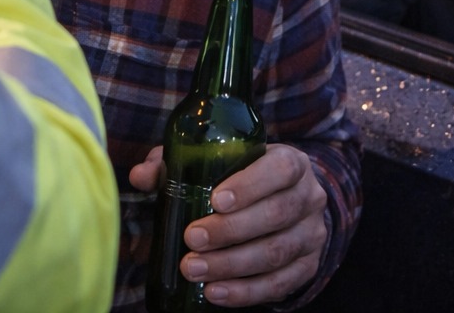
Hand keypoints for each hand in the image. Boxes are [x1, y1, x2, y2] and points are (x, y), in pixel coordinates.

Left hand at [129, 144, 328, 307]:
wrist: (285, 200)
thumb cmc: (242, 177)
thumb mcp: (216, 160)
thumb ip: (178, 162)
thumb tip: (141, 176)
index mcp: (291, 163)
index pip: (280, 170)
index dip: (251, 185)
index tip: (216, 200)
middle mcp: (309, 196)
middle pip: (276, 214)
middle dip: (231, 230)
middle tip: (192, 238)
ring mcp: (311, 234)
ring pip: (276, 252)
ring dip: (232, 265)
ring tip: (193, 269)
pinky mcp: (307, 266)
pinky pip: (280, 284)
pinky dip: (246, 292)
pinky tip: (215, 292)